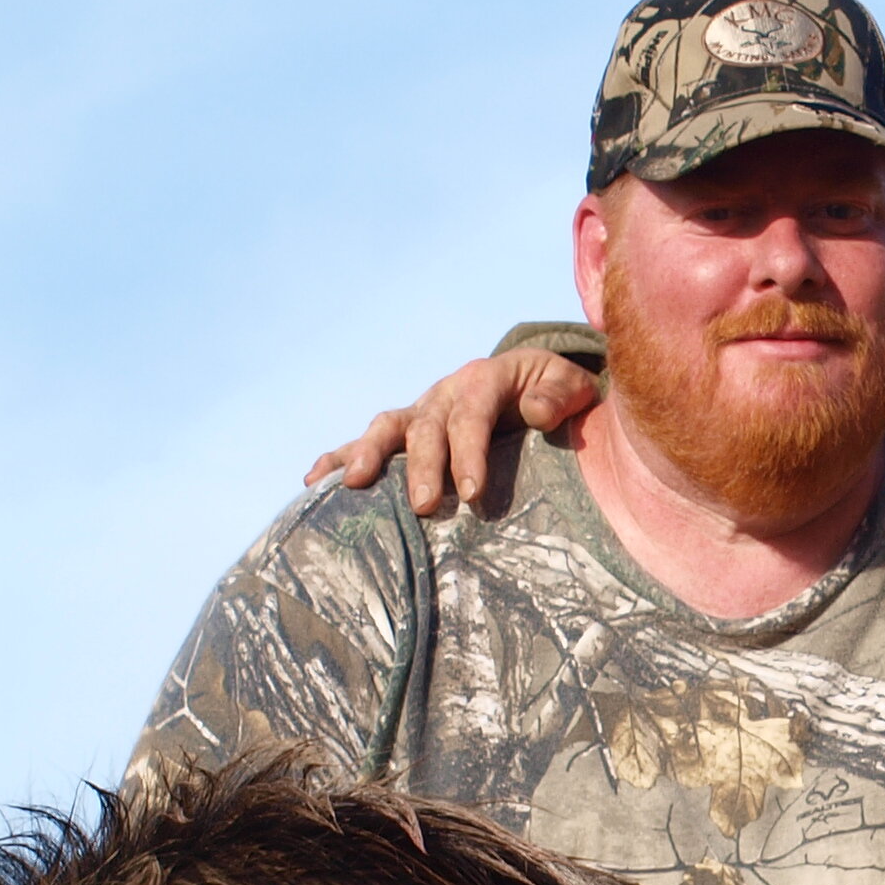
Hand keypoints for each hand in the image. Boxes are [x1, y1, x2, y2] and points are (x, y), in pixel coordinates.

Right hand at [304, 349, 605, 516]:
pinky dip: (338, 456)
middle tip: (426, 505)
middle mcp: (446, 392)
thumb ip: (559, 395)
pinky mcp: (405, 430)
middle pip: (427, 425)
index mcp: (486, 379)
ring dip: (367, 453)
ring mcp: (420, 410)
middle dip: (423, 465)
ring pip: (388, 427)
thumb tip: (536, 412)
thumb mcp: (570, 387)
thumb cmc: (555, 395)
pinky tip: (314, 481)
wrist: (536, 385)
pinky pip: (366, 440)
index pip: (473, 414)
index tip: (475, 493)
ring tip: (353, 484)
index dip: (471, 451)